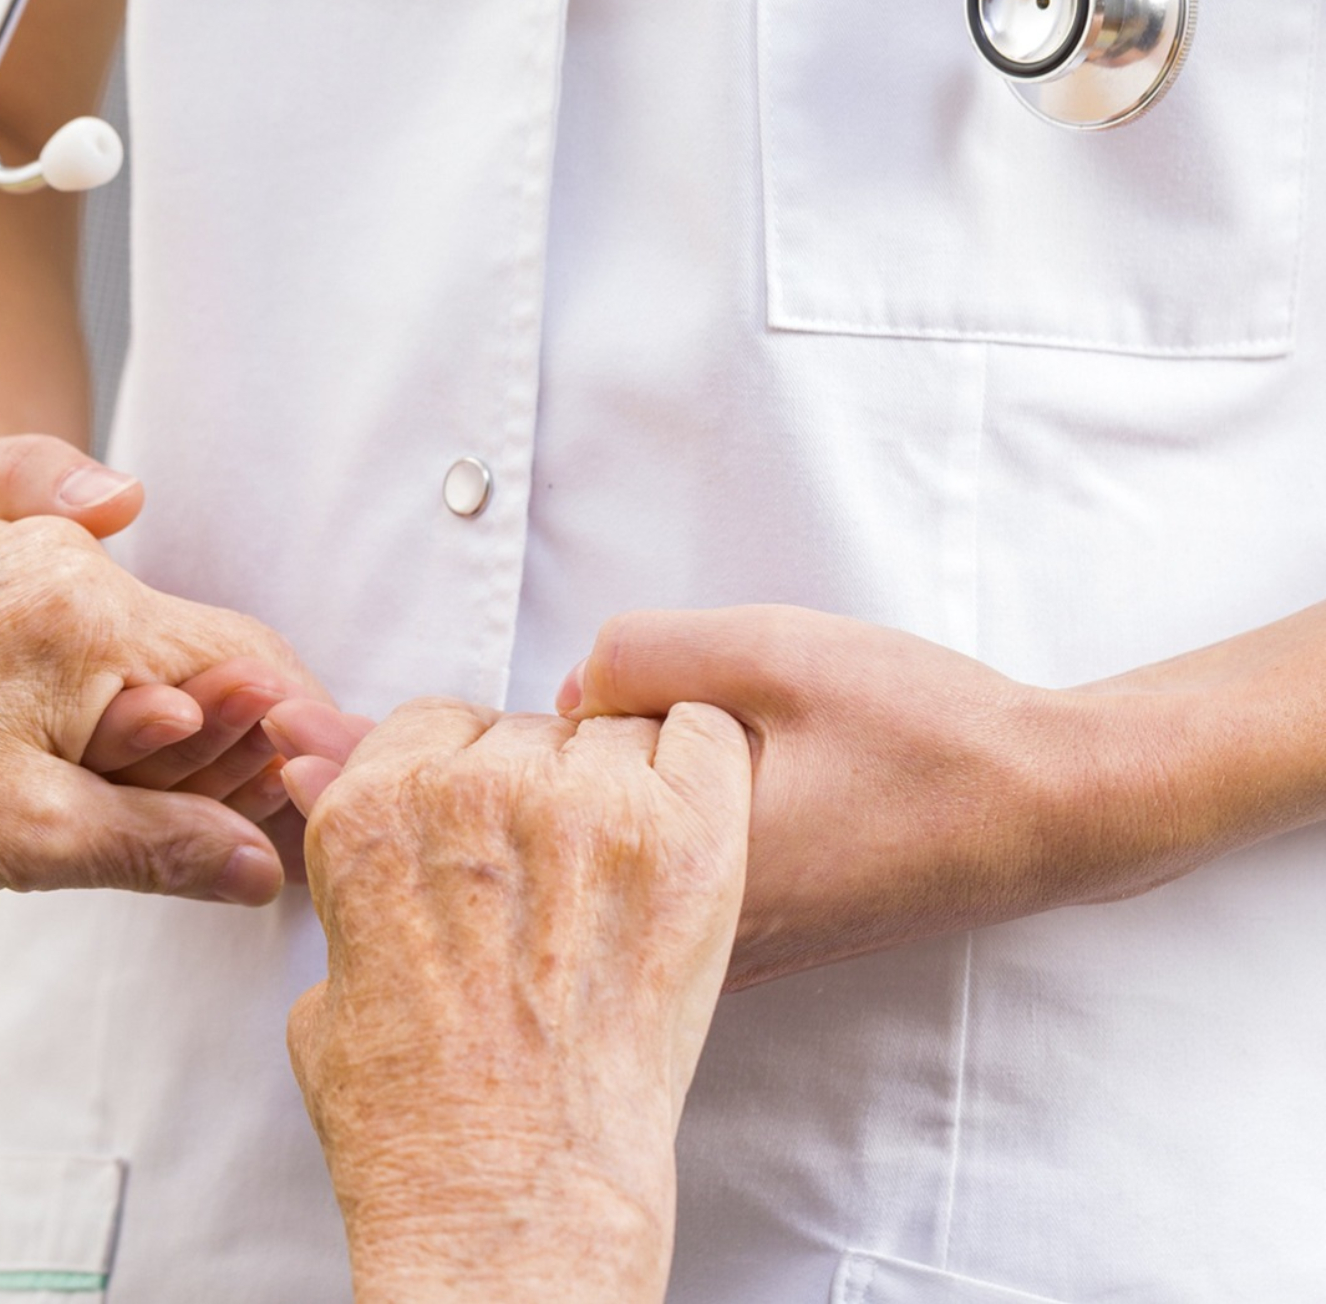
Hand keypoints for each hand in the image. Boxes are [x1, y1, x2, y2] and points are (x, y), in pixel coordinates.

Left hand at [0, 513, 310, 898]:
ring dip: (150, 721)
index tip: (309, 805)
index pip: (250, 664)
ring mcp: (12, 552)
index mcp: (88, 610)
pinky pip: (77, 624)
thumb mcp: (37, 840)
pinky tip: (56, 757)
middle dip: (214, 743)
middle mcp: (58, 555)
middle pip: (196, 652)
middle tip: (203, 830)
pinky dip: (95, 691)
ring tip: (100, 801)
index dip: (292, 741)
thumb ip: (168, 846)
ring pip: (136, 640)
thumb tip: (266, 865)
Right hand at [283, 701, 749, 1303]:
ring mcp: (583, 807)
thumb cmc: (417, 1120)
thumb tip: (381, 865)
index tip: (487, 827)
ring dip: (620, 789)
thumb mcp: (329, 989)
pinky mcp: (684, 837)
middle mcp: (471, 788)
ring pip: (614, 735)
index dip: (463, 776)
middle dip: (538, 791)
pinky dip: (703, 769)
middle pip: (522, 730)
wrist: (512, 1193)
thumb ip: (357, 900)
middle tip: (555, 883)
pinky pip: (704, 735)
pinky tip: (685, 840)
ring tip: (620, 885)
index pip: (433, 723)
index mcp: (374, 809)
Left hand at [557, 605, 1185, 989]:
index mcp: (685, 868)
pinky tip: (760, 803)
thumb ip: (644, 654)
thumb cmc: (924, 730)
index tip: (649, 701)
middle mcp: (700, 938)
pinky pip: (677, 903)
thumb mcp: (772, 649)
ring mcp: (734, 957)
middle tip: (696, 728)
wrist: (1050, 808)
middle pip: (582, 850)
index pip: (557, 802)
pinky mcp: (765, 955)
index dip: (584, 729)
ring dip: (648, 816)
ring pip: (628, 878)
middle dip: (603, 781)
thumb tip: (568, 692)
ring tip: (746, 764)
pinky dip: (685, 851)